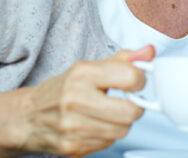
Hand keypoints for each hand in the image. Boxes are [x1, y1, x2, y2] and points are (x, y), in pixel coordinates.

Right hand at [0, 45, 153, 156]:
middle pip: (130, 112)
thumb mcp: (90, 68)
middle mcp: (75, 99)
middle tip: (126, 102)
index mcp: (83, 74)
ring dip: (120, 123)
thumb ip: (124, 59)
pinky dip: (107, 135)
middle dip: (134, 107)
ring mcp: (72, 126)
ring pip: (122, 130)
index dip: (140, 80)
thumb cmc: (63, 90)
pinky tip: (95, 126)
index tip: (135, 82)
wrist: (27, 117)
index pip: (130, 77)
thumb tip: (149, 51)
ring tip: (108, 114)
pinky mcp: (72, 147)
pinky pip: (108, 143)